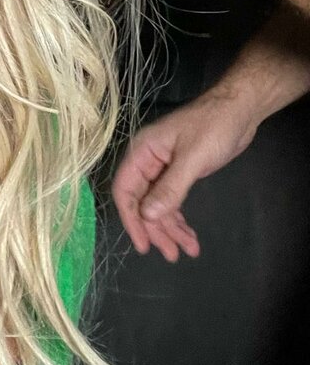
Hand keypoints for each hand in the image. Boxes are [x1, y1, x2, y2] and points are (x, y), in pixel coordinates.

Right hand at [111, 101, 259, 261]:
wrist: (238, 110)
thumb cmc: (212, 128)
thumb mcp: (192, 160)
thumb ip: (169, 189)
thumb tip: (147, 216)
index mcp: (142, 152)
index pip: (125, 190)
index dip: (132, 219)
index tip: (144, 245)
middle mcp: (147, 162)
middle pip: (142, 202)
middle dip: (156, 229)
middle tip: (171, 254)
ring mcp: (163, 168)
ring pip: (159, 205)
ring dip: (170, 229)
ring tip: (186, 251)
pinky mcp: (179, 173)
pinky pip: (172, 201)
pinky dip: (180, 219)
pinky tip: (190, 236)